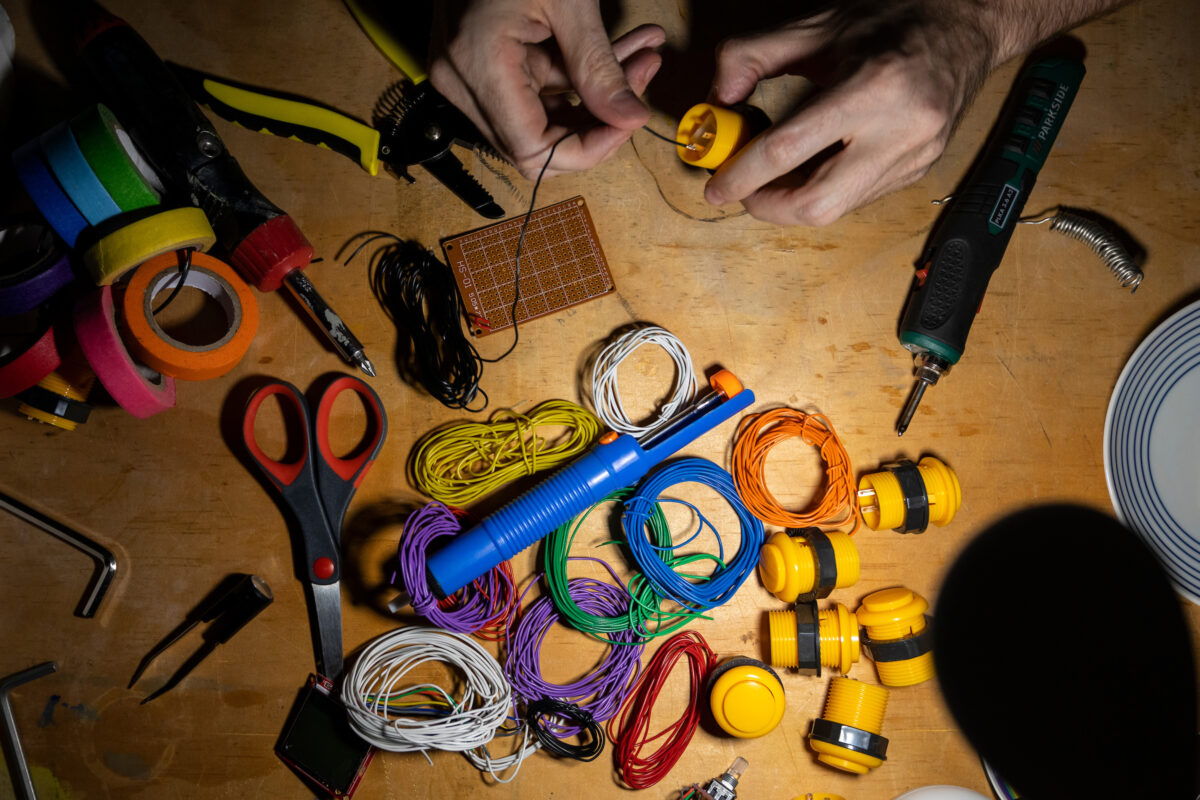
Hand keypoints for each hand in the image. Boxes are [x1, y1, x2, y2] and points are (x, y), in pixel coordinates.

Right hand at [430, 0, 664, 178]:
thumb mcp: (569, 2)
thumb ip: (598, 68)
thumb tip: (630, 118)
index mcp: (477, 66)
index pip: (532, 151)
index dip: (587, 149)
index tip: (628, 122)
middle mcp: (462, 80)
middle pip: (537, 141)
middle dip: (598, 119)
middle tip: (642, 84)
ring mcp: (467, 72)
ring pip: (543, 114)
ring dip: (597, 94)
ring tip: (644, 56)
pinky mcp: (481, 61)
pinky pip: (536, 85)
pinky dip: (579, 73)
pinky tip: (622, 50)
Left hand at [703, 7, 993, 225]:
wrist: (966, 27)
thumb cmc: (893, 21)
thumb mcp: (817, 25)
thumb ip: (754, 55)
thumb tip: (716, 100)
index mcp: (872, 88)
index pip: (790, 149)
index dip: (743, 174)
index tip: (716, 186)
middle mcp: (900, 131)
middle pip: (817, 203)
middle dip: (767, 205)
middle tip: (743, 189)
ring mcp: (914, 157)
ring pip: (837, 209)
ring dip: (792, 201)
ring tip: (773, 174)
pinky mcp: (917, 171)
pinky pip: (856, 198)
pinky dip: (822, 190)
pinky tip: (810, 167)